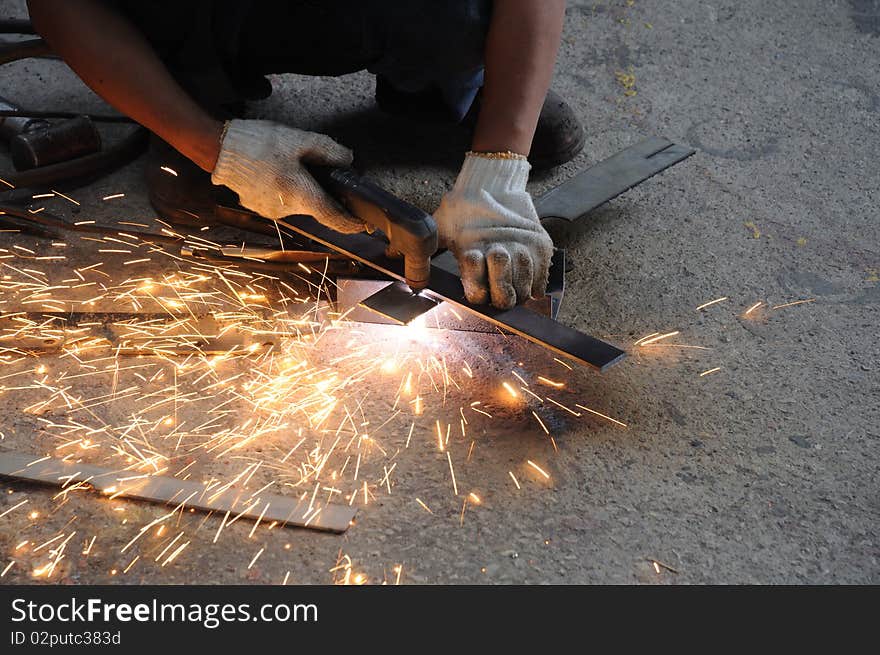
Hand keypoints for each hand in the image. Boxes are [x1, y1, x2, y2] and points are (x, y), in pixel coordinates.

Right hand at [211, 119, 363, 233]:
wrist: (219, 149)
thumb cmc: (258, 144)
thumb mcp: (299, 139)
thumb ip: (329, 150)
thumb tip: (348, 160)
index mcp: (301, 194)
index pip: (334, 218)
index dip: (351, 223)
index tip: (362, 224)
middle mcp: (287, 209)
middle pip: (315, 207)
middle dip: (320, 193)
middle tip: (315, 171)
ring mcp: (271, 211)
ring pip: (297, 204)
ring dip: (300, 189)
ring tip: (288, 165)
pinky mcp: (259, 208)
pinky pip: (281, 202)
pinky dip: (284, 190)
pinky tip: (275, 172)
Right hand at [433, 153, 553, 308]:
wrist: (494, 187)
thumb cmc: (466, 206)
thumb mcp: (442, 224)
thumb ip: (427, 246)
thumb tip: (401, 261)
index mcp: (473, 272)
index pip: (476, 296)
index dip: (475, 283)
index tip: (472, 256)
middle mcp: (496, 277)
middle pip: (503, 300)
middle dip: (500, 279)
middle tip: (495, 252)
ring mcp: (519, 270)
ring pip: (523, 291)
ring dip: (516, 266)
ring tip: (510, 245)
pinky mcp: (540, 260)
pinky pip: (541, 279)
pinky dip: (533, 265)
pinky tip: (523, 246)